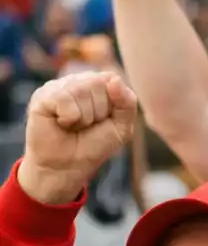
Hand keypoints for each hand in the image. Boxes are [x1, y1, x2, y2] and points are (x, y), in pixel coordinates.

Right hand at [17, 71, 138, 205]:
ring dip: (83, 117)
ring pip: (80, 90)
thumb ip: (127, 102)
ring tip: (74, 125)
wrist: (68, 166)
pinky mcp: (42, 96)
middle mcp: (77, 80)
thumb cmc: (94, 145)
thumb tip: (114, 79)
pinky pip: (63, 99)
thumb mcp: (121, 126)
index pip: (112, 79)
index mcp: (98, 84)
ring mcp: (58, 86)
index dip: (113, 104)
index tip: (104, 120)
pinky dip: (68, 118)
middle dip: (98, 112)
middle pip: (97, 83)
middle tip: (87, 125)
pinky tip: (61, 123)